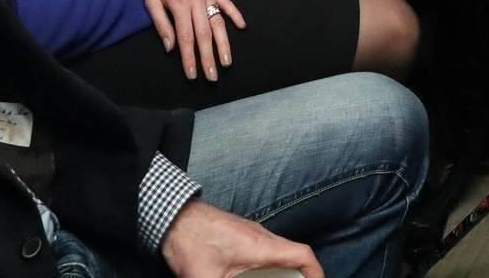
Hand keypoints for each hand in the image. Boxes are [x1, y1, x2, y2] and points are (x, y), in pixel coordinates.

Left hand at [141, 0, 244, 81]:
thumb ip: (161, 24)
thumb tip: (171, 48)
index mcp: (179, 5)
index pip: (186, 38)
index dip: (189, 58)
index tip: (193, 75)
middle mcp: (197, 1)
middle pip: (204, 34)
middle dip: (209, 58)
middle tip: (213, 77)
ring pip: (218, 22)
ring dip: (224, 43)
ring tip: (228, 61)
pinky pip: (226, 2)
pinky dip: (235, 14)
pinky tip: (242, 26)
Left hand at [159, 199, 323, 277]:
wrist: (172, 215)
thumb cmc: (190, 242)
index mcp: (260, 246)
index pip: (302, 255)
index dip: (316, 273)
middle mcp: (261, 236)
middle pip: (294, 256)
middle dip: (301, 276)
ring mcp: (251, 233)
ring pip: (279, 252)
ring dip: (285, 271)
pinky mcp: (240, 234)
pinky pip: (266, 250)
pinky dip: (271, 266)